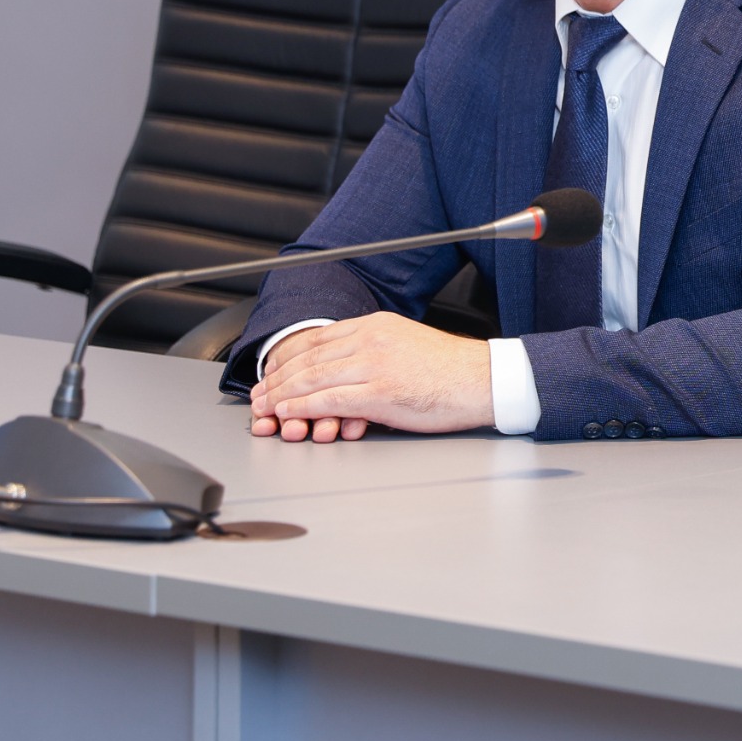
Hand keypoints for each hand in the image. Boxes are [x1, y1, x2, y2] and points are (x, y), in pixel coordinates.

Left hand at [248, 313, 494, 439]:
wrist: (484, 380)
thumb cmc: (450, 371)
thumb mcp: (406, 346)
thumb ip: (373, 352)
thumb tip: (343, 371)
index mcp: (377, 325)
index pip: (317, 338)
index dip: (285, 357)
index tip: (270, 372)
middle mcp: (372, 339)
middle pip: (307, 357)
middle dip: (275, 379)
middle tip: (257, 395)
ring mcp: (375, 364)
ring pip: (311, 378)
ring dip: (280, 395)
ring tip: (264, 408)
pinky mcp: (381, 391)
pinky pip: (328, 400)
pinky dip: (301, 408)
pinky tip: (287, 414)